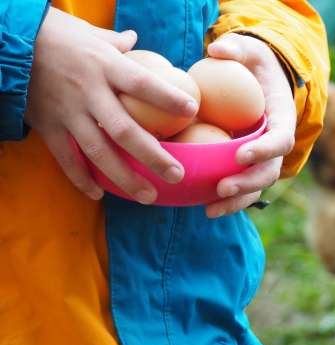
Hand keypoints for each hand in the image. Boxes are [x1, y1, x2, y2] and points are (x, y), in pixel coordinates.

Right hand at [25, 8, 198, 203]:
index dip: (167, 98)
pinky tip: (100, 194)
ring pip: (99, 153)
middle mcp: (89, 92)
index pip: (142, 83)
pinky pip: (67, 159)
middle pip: (125, 131)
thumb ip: (117, 44)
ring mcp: (68, 113)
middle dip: (153, 157)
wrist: (8, 42)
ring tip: (149, 196)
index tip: (192, 110)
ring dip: (125, 178)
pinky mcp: (48, 127)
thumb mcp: (90, 35)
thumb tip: (136, 41)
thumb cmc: (57, 37)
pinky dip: (82, 179)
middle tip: (177, 175)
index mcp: (105, 66)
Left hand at [205, 33, 295, 216]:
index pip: (281, 139)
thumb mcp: (250, 50)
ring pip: (255, 187)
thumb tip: (217, 51)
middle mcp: (275, 144)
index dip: (264, 150)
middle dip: (247, 183)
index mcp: (283, 119)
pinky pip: (240, 188)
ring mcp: (262, 159)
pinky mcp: (246, 167)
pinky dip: (226, 202)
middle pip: (269, 171)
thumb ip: (237, 47)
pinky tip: (204, 209)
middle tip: (221, 187)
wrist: (258, 83)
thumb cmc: (254, 65)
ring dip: (236, 201)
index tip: (241, 155)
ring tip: (210, 209)